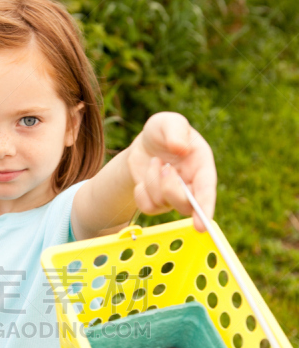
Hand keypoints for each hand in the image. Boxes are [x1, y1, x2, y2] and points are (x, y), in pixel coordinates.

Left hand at [127, 112, 216, 232]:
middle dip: (169, 187)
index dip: (205, 208)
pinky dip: (141, 192)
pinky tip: (144, 179)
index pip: (206, 190)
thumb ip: (175, 129)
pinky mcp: (159, 204)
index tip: (202, 225)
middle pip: (185, 205)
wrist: (145, 145)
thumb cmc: (162, 132)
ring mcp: (175, 197)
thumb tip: (180, 148)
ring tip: (155, 163)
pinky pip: (148, 208)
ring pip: (163, 204)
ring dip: (152, 181)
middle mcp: (192, 186)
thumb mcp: (167, 122)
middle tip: (164, 165)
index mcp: (202, 166)